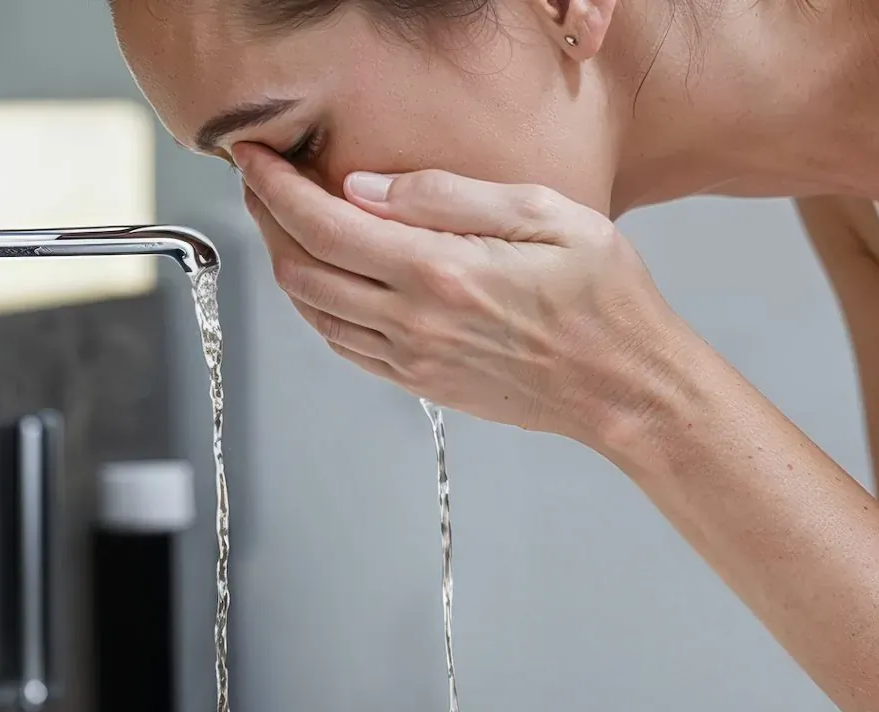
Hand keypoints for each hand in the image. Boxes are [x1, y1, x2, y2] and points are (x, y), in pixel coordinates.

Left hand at [234, 142, 690, 443]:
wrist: (625, 388)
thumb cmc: (604, 300)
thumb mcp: (545, 215)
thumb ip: (449, 196)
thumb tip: (366, 189)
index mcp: (439, 272)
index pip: (322, 224)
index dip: (274, 186)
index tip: (253, 156)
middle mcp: (414, 322)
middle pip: (300, 270)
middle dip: (267, 219)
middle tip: (261, 181)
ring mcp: (413, 360)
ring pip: (314, 313)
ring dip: (288, 264)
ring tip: (286, 223)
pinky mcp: (421, 383)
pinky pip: (344, 345)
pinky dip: (319, 308)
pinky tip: (327, 279)